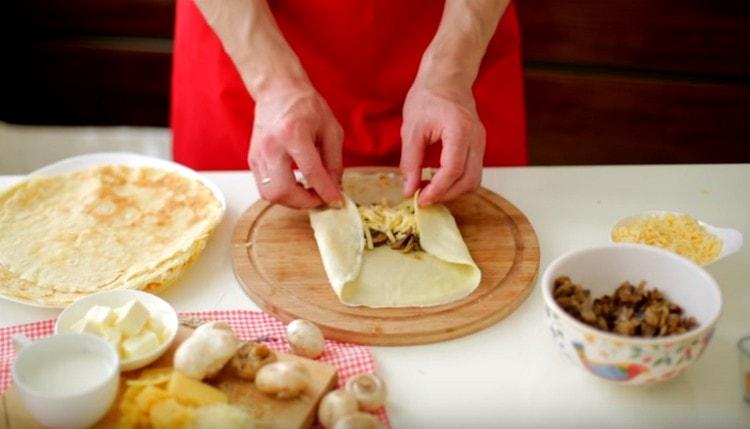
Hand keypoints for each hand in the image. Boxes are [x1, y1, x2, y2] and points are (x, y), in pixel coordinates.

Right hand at [249, 86, 343, 208]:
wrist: (278, 91)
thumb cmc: (305, 106)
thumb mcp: (331, 130)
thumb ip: (334, 161)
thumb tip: (334, 188)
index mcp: (294, 134)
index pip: (310, 172)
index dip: (326, 192)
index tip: (336, 201)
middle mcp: (272, 146)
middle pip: (282, 191)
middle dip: (304, 202)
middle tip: (319, 198)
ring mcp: (258, 154)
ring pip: (270, 194)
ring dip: (291, 200)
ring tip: (307, 192)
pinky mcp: (252, 160)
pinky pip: (264, 188)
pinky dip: (282, 193)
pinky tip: (295, 185)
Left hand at [400, 82, 485, 205]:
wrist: (447, 78)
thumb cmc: (428, 97)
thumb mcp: (411, 129)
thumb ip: (410, 162)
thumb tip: (409, 191)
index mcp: (459, 130)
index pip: (453, 170)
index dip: (437, 190)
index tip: (420, 200)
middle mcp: (476, 138)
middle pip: (469, 180)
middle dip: (446, 195)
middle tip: (423, 199)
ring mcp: (481, 142)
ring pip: (474, 179)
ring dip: (453, 191)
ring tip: (430, 190)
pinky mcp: (479, 145)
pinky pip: (473, 171)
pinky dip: (457, 181)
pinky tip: (438, 180)